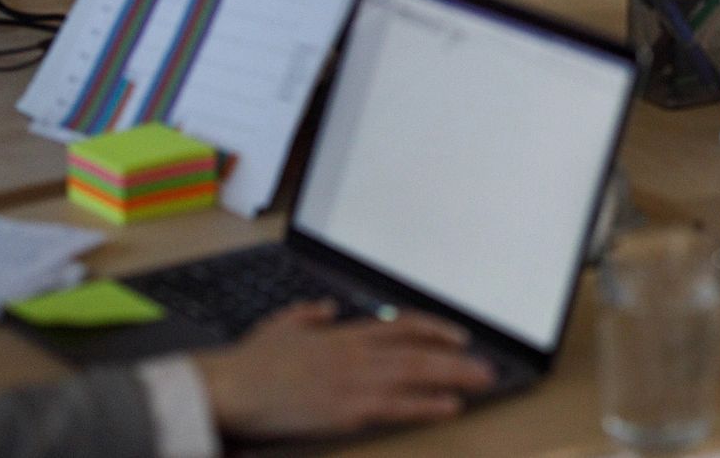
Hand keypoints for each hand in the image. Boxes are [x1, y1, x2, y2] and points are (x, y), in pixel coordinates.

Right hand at [194, 300, 494, 441]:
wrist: (231, 387)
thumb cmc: (250, 363)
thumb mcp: (280, 326)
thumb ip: (307, 316)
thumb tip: (323, 309)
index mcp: (344, 335)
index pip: (403, 327)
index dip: (436, 330)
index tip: (460, 337)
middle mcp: (357, 353)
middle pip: (420, 352)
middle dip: (458, 359)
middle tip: (488, 366)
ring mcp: (356, 381)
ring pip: (417, 375)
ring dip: (455, 378)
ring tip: (484, 382)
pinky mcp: (348, 410)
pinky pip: (398, 406)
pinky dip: (428, 405)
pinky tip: (451, 407)